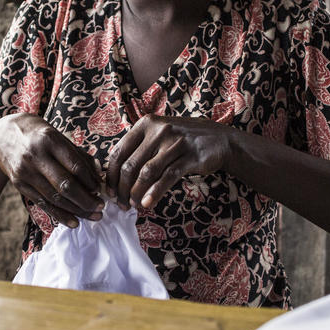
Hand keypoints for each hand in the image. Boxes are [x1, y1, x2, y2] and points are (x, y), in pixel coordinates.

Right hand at [0, 114, 103, 227]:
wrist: (1, 137)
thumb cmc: (37, 135)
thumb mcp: (57, 136)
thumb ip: (78, 155)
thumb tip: (99, 176)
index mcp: (49, 140)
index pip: (75, 166)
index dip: (91, 181)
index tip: (100, 189)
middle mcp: (36, 156)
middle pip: (65, 185)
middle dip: (86, 200)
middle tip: (101, 207)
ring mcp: (26, 172)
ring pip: (55, 198)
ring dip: (77, 210)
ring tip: (93, 216)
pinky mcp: (19, 184)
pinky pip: (43, 204)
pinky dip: (60, 215)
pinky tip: (75, 222)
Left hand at [106, 115, 232, 209]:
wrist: (220, 140)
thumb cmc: (184, 140)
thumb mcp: (160, 135)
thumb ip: (140, 148)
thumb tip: (117, 175)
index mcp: (146, 124)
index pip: (119, 152)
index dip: (111, 175)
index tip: (110, 190)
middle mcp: (158, 130)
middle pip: (130, 165)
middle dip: (122, 188)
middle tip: (121, 202)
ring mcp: (174, 143)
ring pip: (146, 173)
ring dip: (136, 193)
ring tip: (134, 205)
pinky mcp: (189, 157)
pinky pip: (167, 178)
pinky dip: (154, 193)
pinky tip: (147, 203)